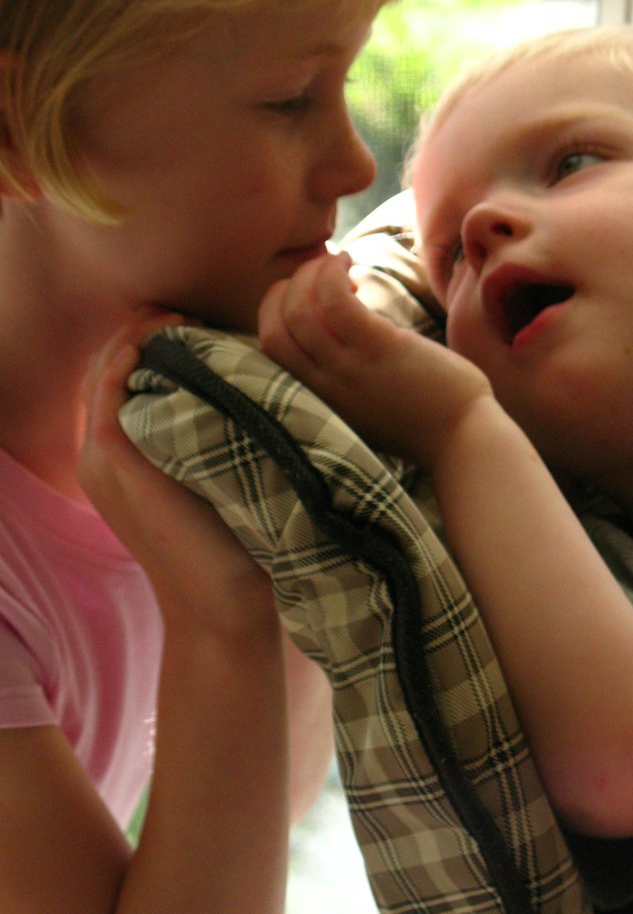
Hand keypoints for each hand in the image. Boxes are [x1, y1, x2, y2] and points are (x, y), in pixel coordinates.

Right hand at [79, 310, 271, 625]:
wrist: (226, 604)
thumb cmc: (236, 543)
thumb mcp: (218, 474)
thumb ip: (214, 432)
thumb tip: (247, 384)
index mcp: (124, 458)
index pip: (119, 380)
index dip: (146, 343)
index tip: (189, 319)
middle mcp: (104, 457)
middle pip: (105, 370)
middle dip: (139, 333)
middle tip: (180, 309)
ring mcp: (104, 462)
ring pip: (103, 376)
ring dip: (134, 339)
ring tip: (171, 315)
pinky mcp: (117, 465)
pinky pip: (108, 397)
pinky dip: (128, 362)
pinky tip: (158, 338)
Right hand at [258, 252, 491, 468]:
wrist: (463, 441)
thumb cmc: (428, 419)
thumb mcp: (371, 406)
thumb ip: (349, 380)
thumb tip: (342, 339)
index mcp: (323, 397)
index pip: (271, 346)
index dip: (275, 308)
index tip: (302, 291)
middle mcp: (327, 384)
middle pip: (276, 327)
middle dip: (288, 286)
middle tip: (319, 270)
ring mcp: (350, 367)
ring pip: (300, 310)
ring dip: (312, 273)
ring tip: (339, 262)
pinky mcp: (379, 348)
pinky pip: (336, 302)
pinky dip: (333, 274)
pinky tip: (352, 266)